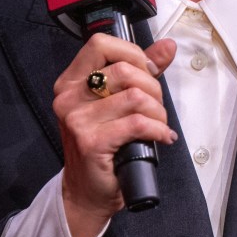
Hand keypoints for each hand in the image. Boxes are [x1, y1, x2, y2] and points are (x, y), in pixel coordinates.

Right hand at [53, 33, 176, 236]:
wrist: (88, 192)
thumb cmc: (104, 147)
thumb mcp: (118, 104)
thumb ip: (141, 71)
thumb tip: (167, 46)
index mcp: (71, 81)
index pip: (101, 44)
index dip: (132, 53)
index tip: (147, 72)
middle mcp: (69, 97)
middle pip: (123, 70)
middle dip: (153, 88)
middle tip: (156, 108)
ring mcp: (77, 119)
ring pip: (135, 97)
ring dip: (158, 112)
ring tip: (158, 124)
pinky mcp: (91, 142)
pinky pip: (137, 123)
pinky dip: (157, 129)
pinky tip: (160, 137)